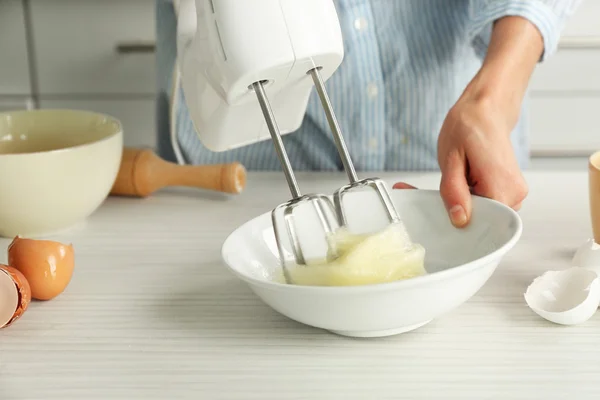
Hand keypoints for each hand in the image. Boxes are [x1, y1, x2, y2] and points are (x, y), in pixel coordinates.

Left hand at [394, 15, 541, 227]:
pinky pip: (485, 202)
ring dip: (461, 200)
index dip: (456, 218)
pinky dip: (468, 195)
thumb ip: (454, 191)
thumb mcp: (451, 158)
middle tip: (438, 186)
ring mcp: (514, 194)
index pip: (480, 222)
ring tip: (455, 174)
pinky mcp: (508, 191)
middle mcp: (515, 195)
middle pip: (480, 219)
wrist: (487, 109)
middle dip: (455, 207)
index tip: (438, 205)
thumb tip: (459, 219)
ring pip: (481, 212)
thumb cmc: (470, 126)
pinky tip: (462, 178)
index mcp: (502, 189)